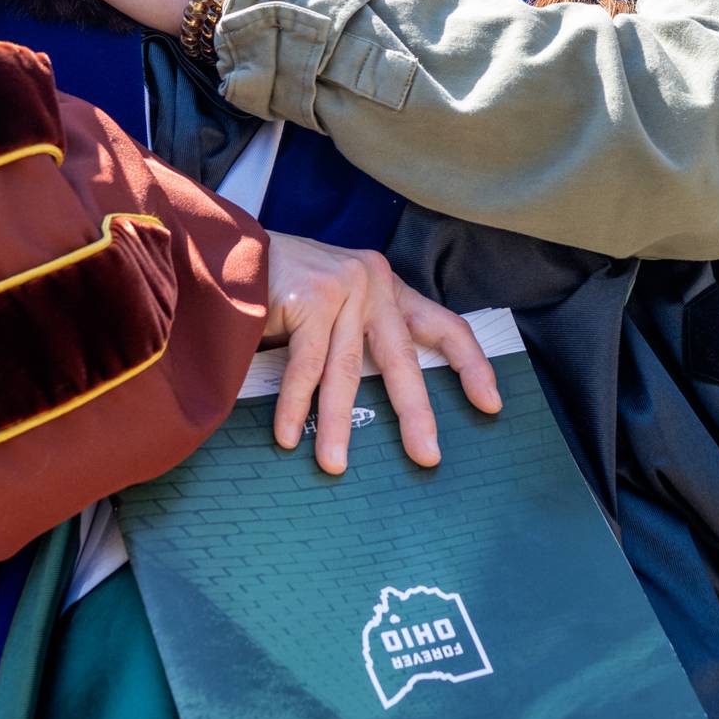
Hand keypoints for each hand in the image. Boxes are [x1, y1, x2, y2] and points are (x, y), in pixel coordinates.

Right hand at [261, 233, 501, 474]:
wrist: (226, 253)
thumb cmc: (279, 290)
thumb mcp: (332, 308)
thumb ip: (357, 340)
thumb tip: (382, 409)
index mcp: (385, 287)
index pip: (442, 325)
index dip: (471, 364)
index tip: (492, 403)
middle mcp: (372, 282)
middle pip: (401, 358)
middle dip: (415, 412)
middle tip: (427, 456)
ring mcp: (343, 287)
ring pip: (346, 370)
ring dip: (337, 423)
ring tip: (335, 465)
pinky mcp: (311, 297)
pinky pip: (307, 366)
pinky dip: (296, 406)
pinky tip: (290, 437)